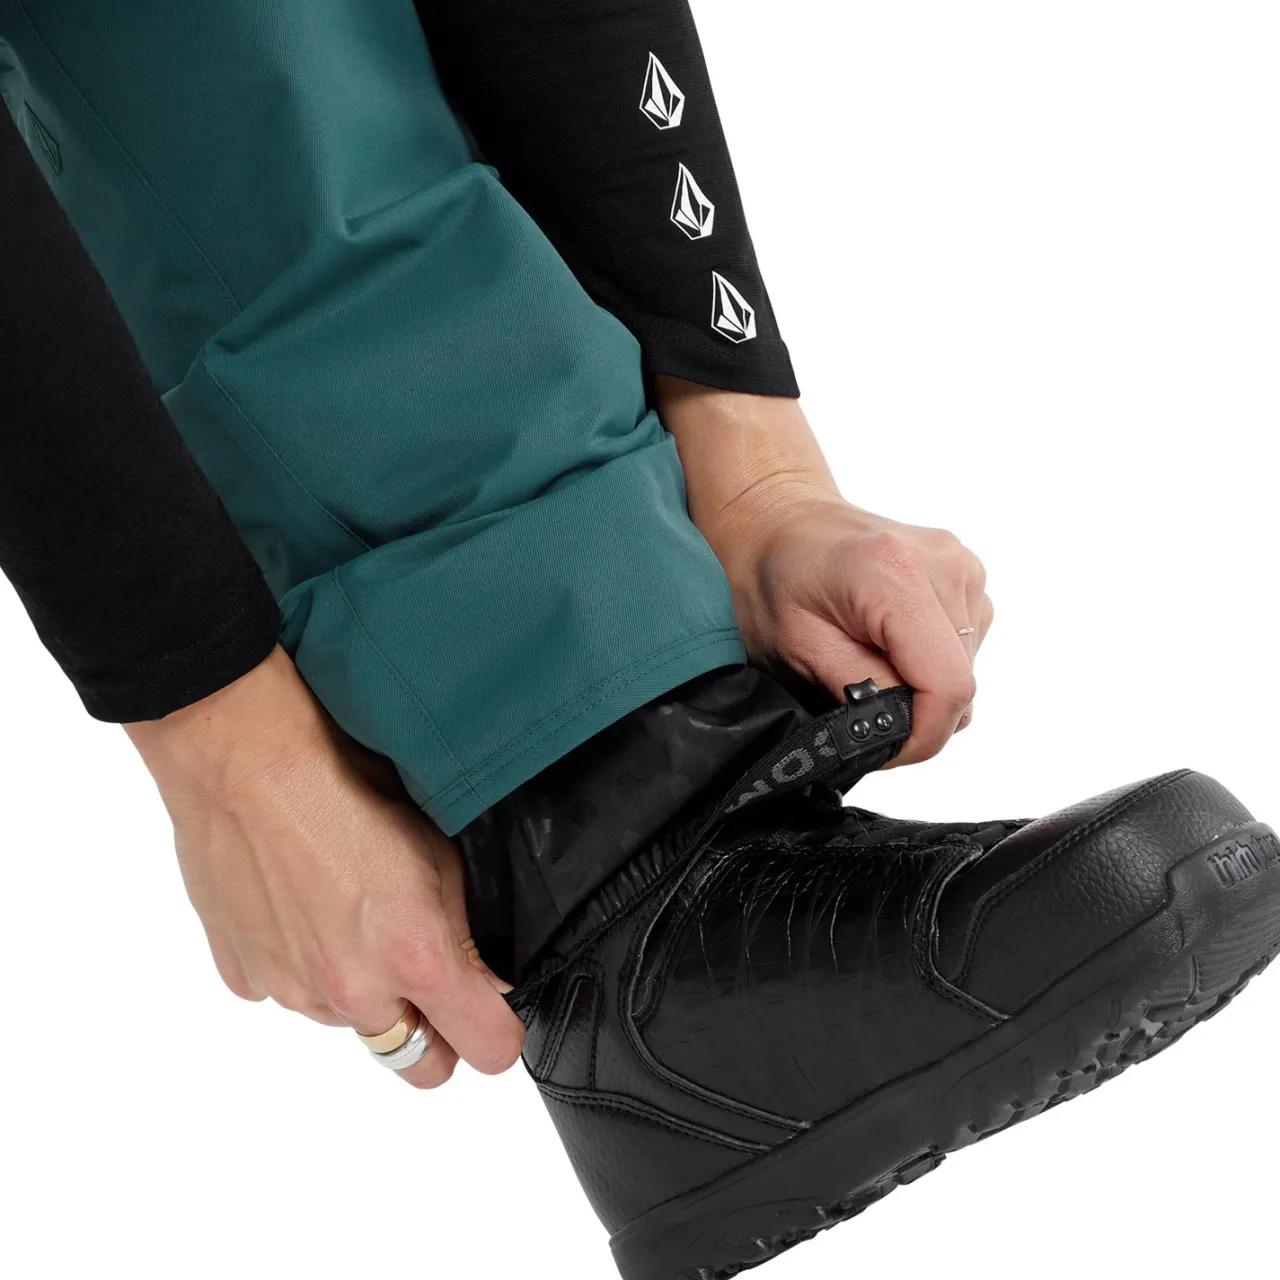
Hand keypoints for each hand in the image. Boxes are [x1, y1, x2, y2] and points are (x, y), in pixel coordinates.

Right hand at [125, 647, 523, 1086]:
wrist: (245, 758)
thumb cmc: (345, 782)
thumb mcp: (440, 847)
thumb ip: (466, 928)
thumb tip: (486, 973)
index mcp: (416, 959)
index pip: (487, 1051)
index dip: (499, 1029)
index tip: (495, 1008)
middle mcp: (353, 991)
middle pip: (418, 1064)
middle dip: (435, 1033)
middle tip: (430, 976)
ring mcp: (292, 989)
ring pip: (350, 1026)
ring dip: (363, 991)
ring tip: (351, 911)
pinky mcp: (244, 974)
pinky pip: (289, 991)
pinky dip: (302, 966)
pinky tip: (301, 905)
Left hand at [656, 377, 991, 766]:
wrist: (777, 518)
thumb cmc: (771, 578)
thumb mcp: (796, 647)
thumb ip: (857, 691)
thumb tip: (901, 732)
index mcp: (896, 576)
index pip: (948, 685)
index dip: (921, 735)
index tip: (882, 748)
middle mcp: (943, 564)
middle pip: (960, 680)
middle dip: (914, 712)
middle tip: (858, 706)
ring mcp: (961, 564)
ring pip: (964, 667)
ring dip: (921, 685)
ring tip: (866, 661)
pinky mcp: (966, 572)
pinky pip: (963, 644)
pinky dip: (928, 659)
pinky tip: (886, 641)